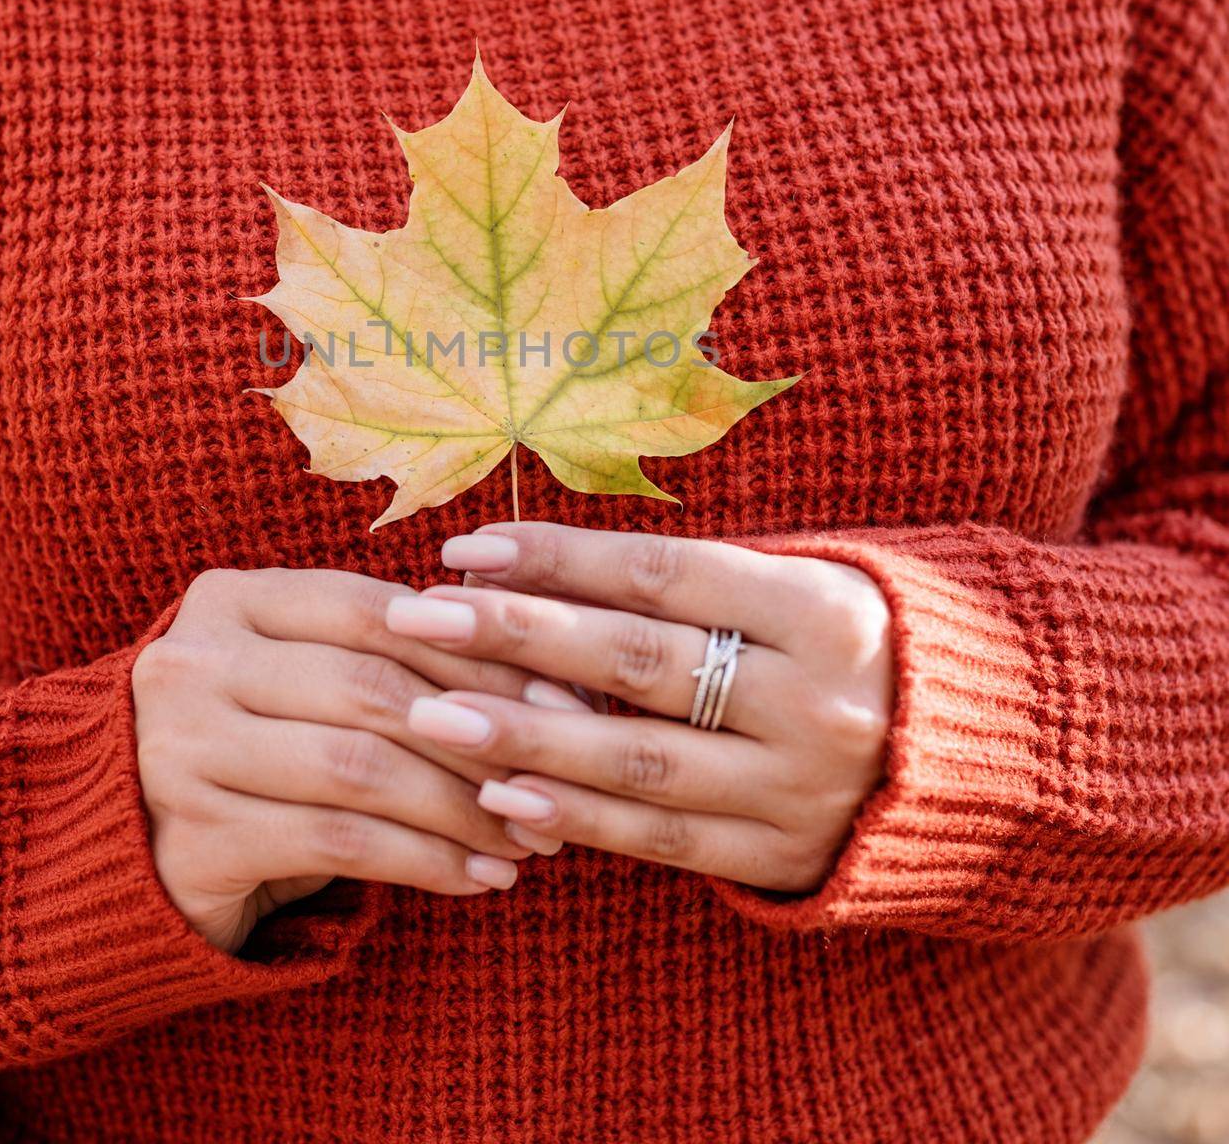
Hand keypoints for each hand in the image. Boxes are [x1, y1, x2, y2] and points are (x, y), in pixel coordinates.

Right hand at [132, 567, 584, 952]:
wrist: (121, 844)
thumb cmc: (253, 745)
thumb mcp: (304, 680)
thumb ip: (390, 657)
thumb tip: (544, 671)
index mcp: (230, 599)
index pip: (374, 609)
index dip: (475, 651)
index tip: (560, 694)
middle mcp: (192, 662)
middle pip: (371, 687)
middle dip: (483, 733)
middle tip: (558, 774)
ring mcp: (178, 750)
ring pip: (360, 768)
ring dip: (463, 805)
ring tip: (530, 835)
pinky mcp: (190, 838)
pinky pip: (337, 844)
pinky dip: (424, 860)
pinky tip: (480, 877)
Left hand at [387, 523, 892, 893]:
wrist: (981, 758)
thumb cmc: (856, 641)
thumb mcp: (802, 584)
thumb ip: (691, 585)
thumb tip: (540, 573)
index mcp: (819, 607)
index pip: (663, 574)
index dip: (561, 558)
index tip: (469, 545)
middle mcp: (813, 698)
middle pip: (639, 660)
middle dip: (516, 634)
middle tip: (417, 615)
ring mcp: (799, 785)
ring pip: (640, 757)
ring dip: (526, 734)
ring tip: (432, 711)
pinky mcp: (781, 853)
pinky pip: (665, 836)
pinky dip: (579, 816)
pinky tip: (503, 795)